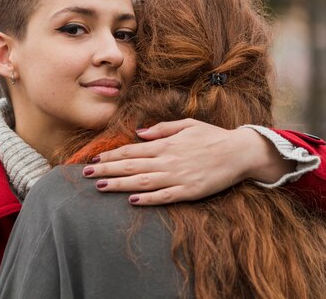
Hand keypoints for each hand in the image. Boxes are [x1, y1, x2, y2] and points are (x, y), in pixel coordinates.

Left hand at [82, 119, 291, 205]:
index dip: (111, 155)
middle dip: (107, 169)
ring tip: (100, 186)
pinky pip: (165, 196)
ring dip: (119, 184)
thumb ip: (161, 129)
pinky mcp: (189, 192)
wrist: (239, 152)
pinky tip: (132, 201)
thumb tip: (138, 133)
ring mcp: (178, 177)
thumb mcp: (186, 125)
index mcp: (165, 144)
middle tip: (86, 173)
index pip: (131, 151)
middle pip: (131, 166)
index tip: (94, 158)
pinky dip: (148, 199)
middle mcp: (168, 160)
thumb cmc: (212, 136)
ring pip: (142, 182)